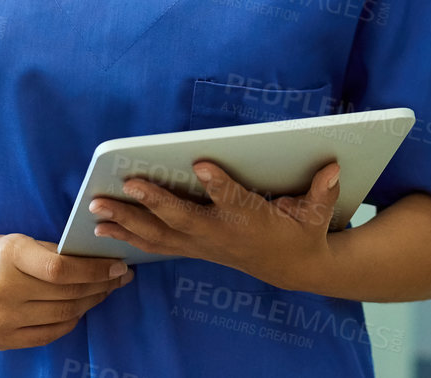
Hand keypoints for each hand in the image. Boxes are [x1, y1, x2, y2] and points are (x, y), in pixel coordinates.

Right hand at [0, 232, 133, 349]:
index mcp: (10, 257)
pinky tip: (81, 308)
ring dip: (90, 303)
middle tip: (119, 278)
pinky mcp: (2, 339)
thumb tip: (102, 261)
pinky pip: (49, 334)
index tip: (119, 266)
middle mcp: (4, 290)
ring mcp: (1, 319)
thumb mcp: (21, 243)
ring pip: (62, 316)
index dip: (96, 270)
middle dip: (100, 286)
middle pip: (66, 294)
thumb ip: (56, 253)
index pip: (62, 269)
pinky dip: (70, 321)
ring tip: (104, 291)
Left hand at [88, 161, 341, 290]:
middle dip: (154, 203)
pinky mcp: (195, 248)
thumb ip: (322, 191)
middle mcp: (222, 234)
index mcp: (251, 219)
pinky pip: (157, 244)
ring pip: (161, 234)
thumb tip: (333, 166)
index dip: (219, 184)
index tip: (202, 163)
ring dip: (128, 222)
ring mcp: (204, 244)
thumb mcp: (319, 213)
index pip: (233, 200)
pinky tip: (106, 228)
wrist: (294, 268)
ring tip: (97, 210)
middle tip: (128, 185)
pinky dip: (130, 236)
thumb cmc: (303, 232)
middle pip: (183, 219)